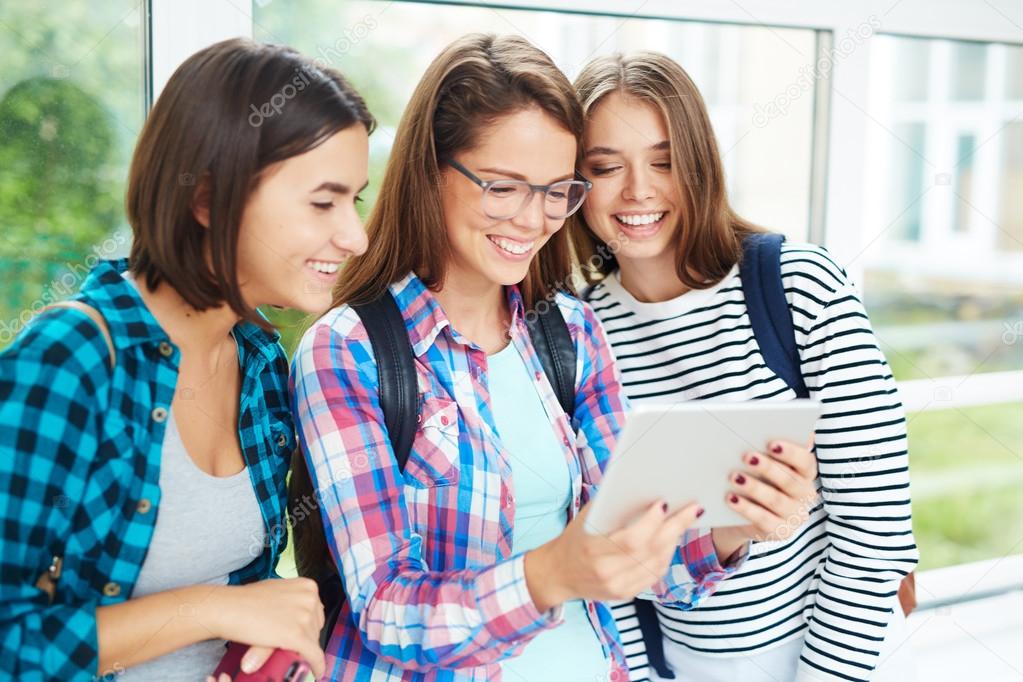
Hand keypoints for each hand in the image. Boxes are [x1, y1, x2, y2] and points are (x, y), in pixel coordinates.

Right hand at [201, 578, 325, 678]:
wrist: (228, 608)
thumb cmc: (246, 600)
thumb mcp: (274, 596)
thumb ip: (290, 605)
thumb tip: (296, 623)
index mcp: (307, 586)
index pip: (316, 612)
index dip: (307, 625)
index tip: (301, 632)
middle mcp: (310, 598)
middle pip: (316, 627)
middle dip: (305, 637)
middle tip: (286, 642)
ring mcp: (305, 616)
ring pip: (313, 641)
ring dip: (302, 649)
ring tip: (282, 649)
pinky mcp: (298, 636)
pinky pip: (314, 655)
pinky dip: (316, 666)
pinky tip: (316, 672)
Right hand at [525, 500, 703, 610]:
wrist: (558, 573)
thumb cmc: (574, 538)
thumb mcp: (586, 519)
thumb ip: (611, 506)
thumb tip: (645, 486)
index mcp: (593, 550)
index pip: (631, 539)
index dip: (651, 522)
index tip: (664, 503)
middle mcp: (606, 572)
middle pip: (650, 551)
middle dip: (675, 527)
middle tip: (693, 509)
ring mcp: (617, 586)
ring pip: (657, 563)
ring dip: (674, 540)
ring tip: (685, 520)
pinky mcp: (625, 594)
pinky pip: (654, 574)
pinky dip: (666, 555)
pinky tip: (672, 539)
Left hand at [713, 439, 819, 558]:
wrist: (742, 514)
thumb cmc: (755, 477)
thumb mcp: (762, 462)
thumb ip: (765, 446)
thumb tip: (756, 424)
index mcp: (805, 472)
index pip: (806, 461)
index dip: (790, 452)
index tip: (771, 443)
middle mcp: (806, 494)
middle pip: (790, 481)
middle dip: (768, 468)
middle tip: (746, 456)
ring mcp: (795, 516)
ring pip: (777, 501)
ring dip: (755, 488)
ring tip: (734, 477)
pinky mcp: (781, 532)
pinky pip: (764, 520)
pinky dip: (746, 508)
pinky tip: (731, 498)